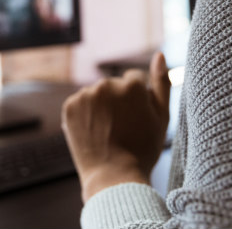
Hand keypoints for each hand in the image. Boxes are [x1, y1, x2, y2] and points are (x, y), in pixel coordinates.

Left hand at [61, 52, 170, 201]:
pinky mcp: (69, 106)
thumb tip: (159, 54)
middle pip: (113, 86)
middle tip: (121, 129)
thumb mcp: (162, 117)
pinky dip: (84, 114)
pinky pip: (79, 103)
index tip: (135, 120)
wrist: (114, 177)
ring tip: (106, 132)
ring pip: (96, 95)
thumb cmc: (143, 149)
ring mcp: (86, 94)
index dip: (136, 101)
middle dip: (117, 102)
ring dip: (100, 107)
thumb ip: (162, 82)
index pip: (134, 81)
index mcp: (132, 84)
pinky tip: (92, 132)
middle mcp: (106, 84)